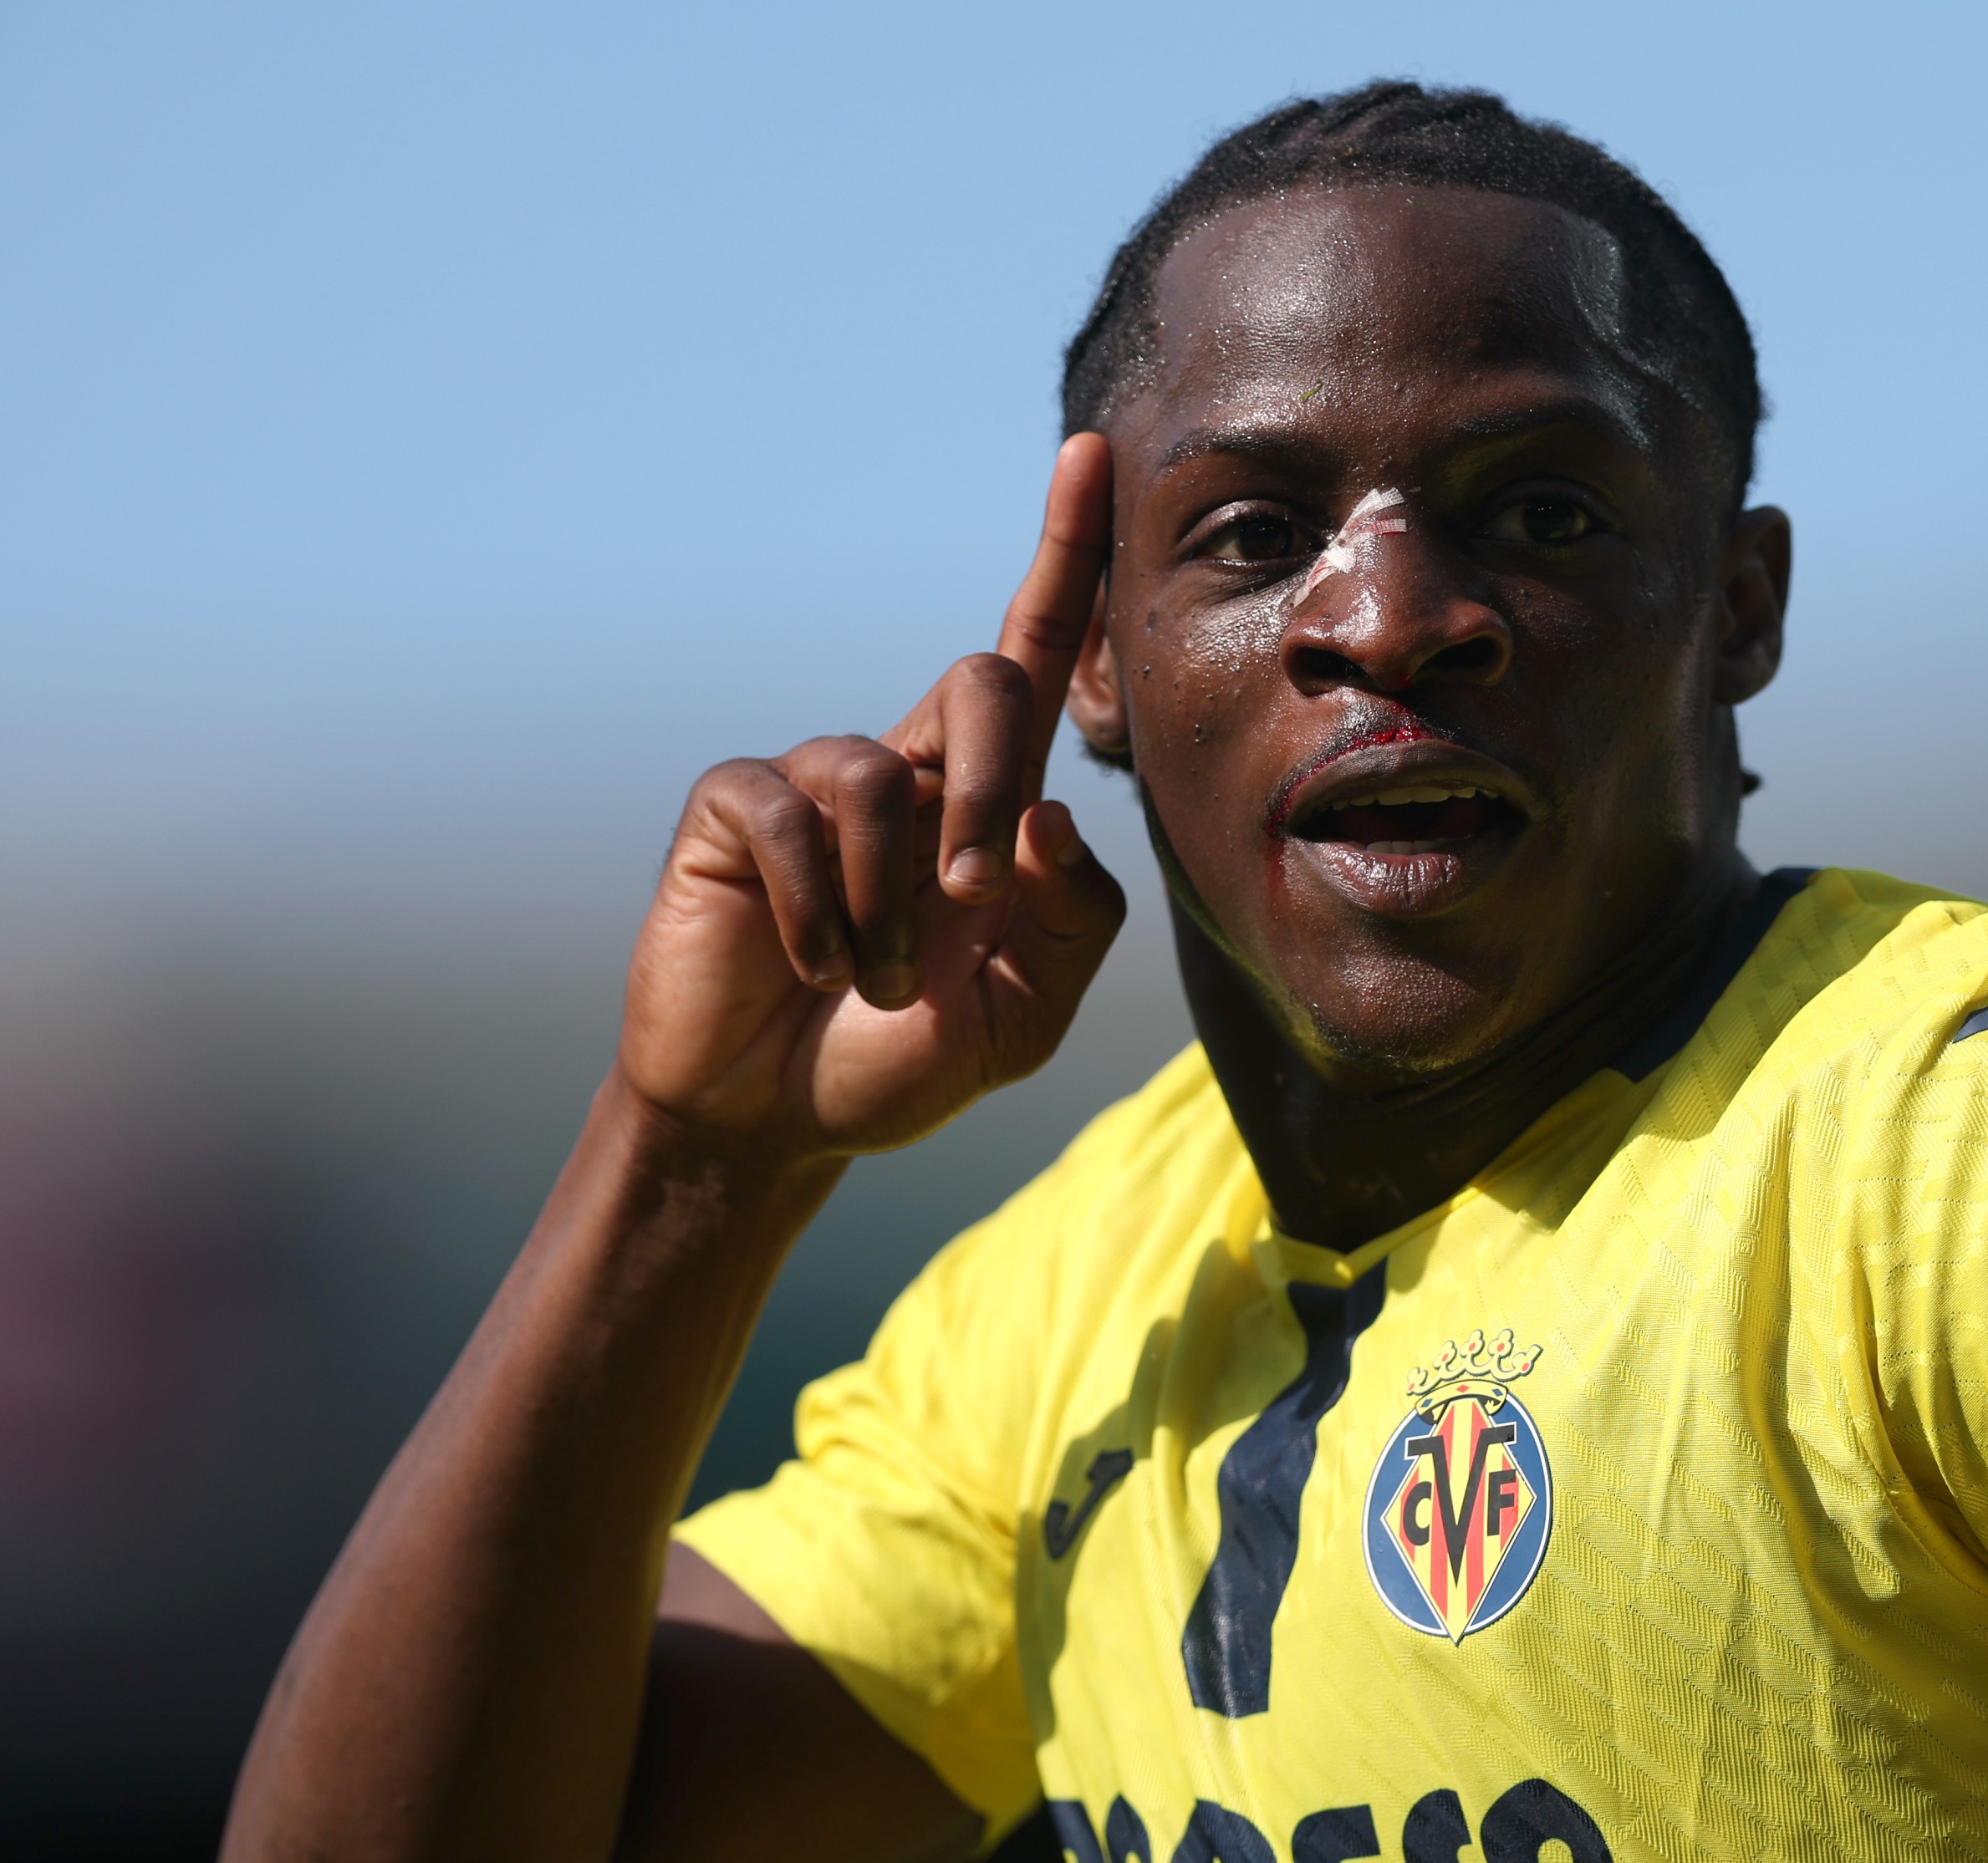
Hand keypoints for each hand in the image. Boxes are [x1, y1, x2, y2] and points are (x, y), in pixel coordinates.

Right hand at [618, 435, 1130, 1162]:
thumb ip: (1075, 920)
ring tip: (873, 981)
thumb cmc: (904, 1053)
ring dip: (889, 906)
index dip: (1067, 555)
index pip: (1038, 652)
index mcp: (992, 798)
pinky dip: (816, 913)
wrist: (777, 1118)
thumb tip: (1053, 814)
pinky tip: (809, 965)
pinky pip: (788, 819)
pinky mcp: (732, 808)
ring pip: (880, 776)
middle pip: (983, 685)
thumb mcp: (1027, 1011)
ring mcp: (815, 781)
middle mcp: (911, 765)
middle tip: (972, 896)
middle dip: (993, 788)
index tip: (1091, 455)